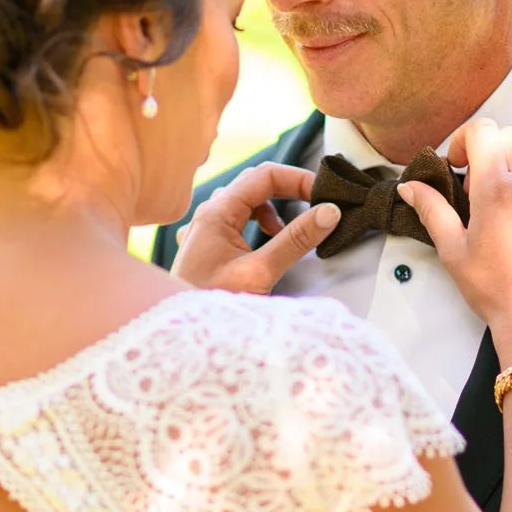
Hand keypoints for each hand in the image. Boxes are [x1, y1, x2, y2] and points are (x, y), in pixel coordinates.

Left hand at [170, 162, 341, 293]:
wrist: (183, 336)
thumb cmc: (212, 307)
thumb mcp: (260, 273)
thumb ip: (295, 241)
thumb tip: (328, 212)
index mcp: (216, 213)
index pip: (265, 175)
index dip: (298, 179)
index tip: (324, 194)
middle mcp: (208, 214)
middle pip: (255, 182)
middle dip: (289, 189)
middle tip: (316, 204)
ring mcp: (205, 229)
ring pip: (245, 200)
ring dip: (273, 207)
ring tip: (288, 230)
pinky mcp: (208, 246)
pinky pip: (236, 218)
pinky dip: (259, 222)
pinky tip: (266, 242)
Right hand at [397, 119, 511, 355]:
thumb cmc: (492, 290)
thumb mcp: (453, 251)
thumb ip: (432, 210)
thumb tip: (409, 185)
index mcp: (495, 190)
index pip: (483, 131)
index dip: (466, 140)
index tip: (460, 165)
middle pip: (511, 138)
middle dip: (491, 153)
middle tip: (483, 188)